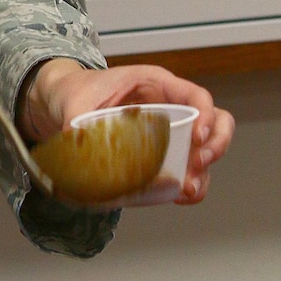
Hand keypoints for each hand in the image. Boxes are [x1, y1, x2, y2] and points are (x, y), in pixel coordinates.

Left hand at [22, 59, 234, 204]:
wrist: (64, 102)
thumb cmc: (76, 91)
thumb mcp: (75, 99)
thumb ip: (76, 118)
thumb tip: (75, 142)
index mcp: (155, 84)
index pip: (195, 95)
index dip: (205, 115)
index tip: (197, 137)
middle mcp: (169, 107)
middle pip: (215, 121)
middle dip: (214, 145)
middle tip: (198, 165)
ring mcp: (169, 130)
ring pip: (205, 149)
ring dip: (203, 172)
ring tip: (187, 189)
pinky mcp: (161, 152)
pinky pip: (186, 168)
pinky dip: (188, 183)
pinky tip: (178, 196)